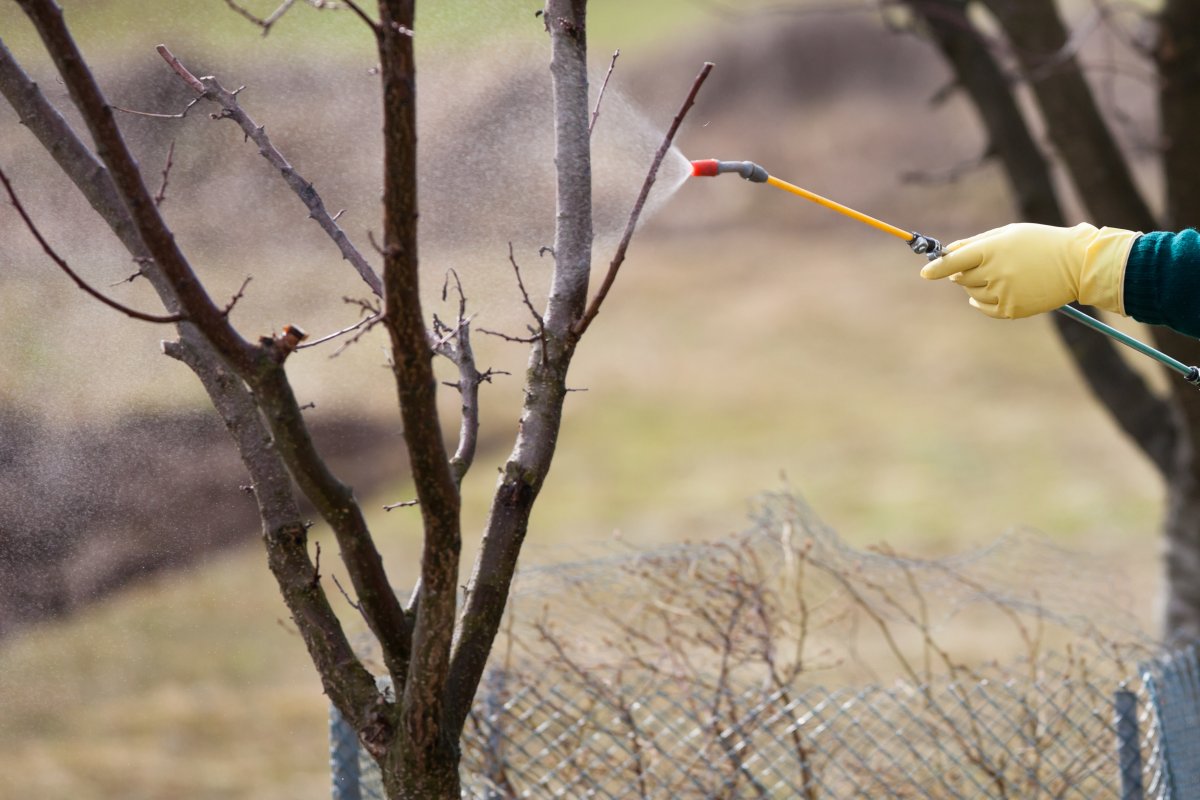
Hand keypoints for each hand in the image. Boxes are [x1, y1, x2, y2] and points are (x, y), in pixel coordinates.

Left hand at [920, 222, 1139, 318]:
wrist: (1076, 263)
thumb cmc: (1039, 243)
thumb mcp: (1008, 234)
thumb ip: (975, 243)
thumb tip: (947, 252)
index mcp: (992, 250)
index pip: (954, 261)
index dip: (937, 268)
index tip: (925, 273)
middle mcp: (996, 273)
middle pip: (960, 278)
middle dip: (963, 272)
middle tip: (982, 264)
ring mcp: (1004, 293)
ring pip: (971, 293)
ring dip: (976, 285)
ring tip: (1000, 274)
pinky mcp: (1012, 310)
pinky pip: (984, 309)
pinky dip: (981, 303)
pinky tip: (991, 292)